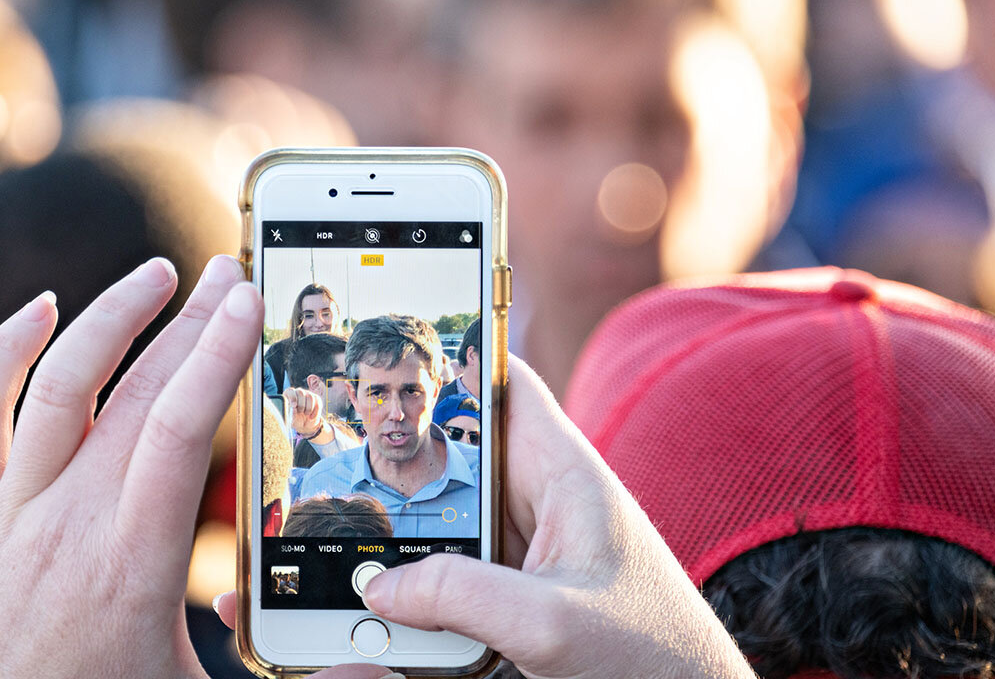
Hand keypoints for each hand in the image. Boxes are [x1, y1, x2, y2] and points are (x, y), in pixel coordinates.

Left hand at [0, 256, 394, 678]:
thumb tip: (379, 672)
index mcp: (134, 563)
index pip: (184, 429)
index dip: (221, 354)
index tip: (250, 301)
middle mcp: (69, 521)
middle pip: (139, 391)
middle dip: (191, 320)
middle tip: (227, 271)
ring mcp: (6, 511)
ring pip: (60, 383)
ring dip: (111, 317)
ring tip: (155, 275)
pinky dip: (6, 350)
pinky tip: (43, 311)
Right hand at [218, 356, 753, 678]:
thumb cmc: (657, 660)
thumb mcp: (554, 626)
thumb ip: (465, 598)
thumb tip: (381, 587)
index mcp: (567, 478)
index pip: (509, 388)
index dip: (456, 358)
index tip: (393, 347)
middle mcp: (548, 506)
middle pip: (463, 457)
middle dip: (406, 459)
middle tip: (338, 458)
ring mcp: (535, 554)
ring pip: (454, 521)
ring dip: (408, 532)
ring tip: (341, 539)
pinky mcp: (525, 598)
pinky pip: (460, 575)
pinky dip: (423, 584)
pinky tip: (385, 603)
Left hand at [285, 386, 325, 437]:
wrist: (305, 424)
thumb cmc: (295, 419)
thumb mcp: (292, 419)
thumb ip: (291, 414)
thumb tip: (293, 409)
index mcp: (289, 396)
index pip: (290, 391)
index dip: (292, 397)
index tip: (294, 406)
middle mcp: (298, 393)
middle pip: (300, 392)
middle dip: (301, 404)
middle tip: (300, 412)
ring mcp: (308, 394)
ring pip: (310, 397)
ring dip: (308, 408)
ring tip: (306, 414)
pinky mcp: (316, 398)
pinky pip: (317, 403)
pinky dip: (315, 412)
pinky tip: (311, 417)